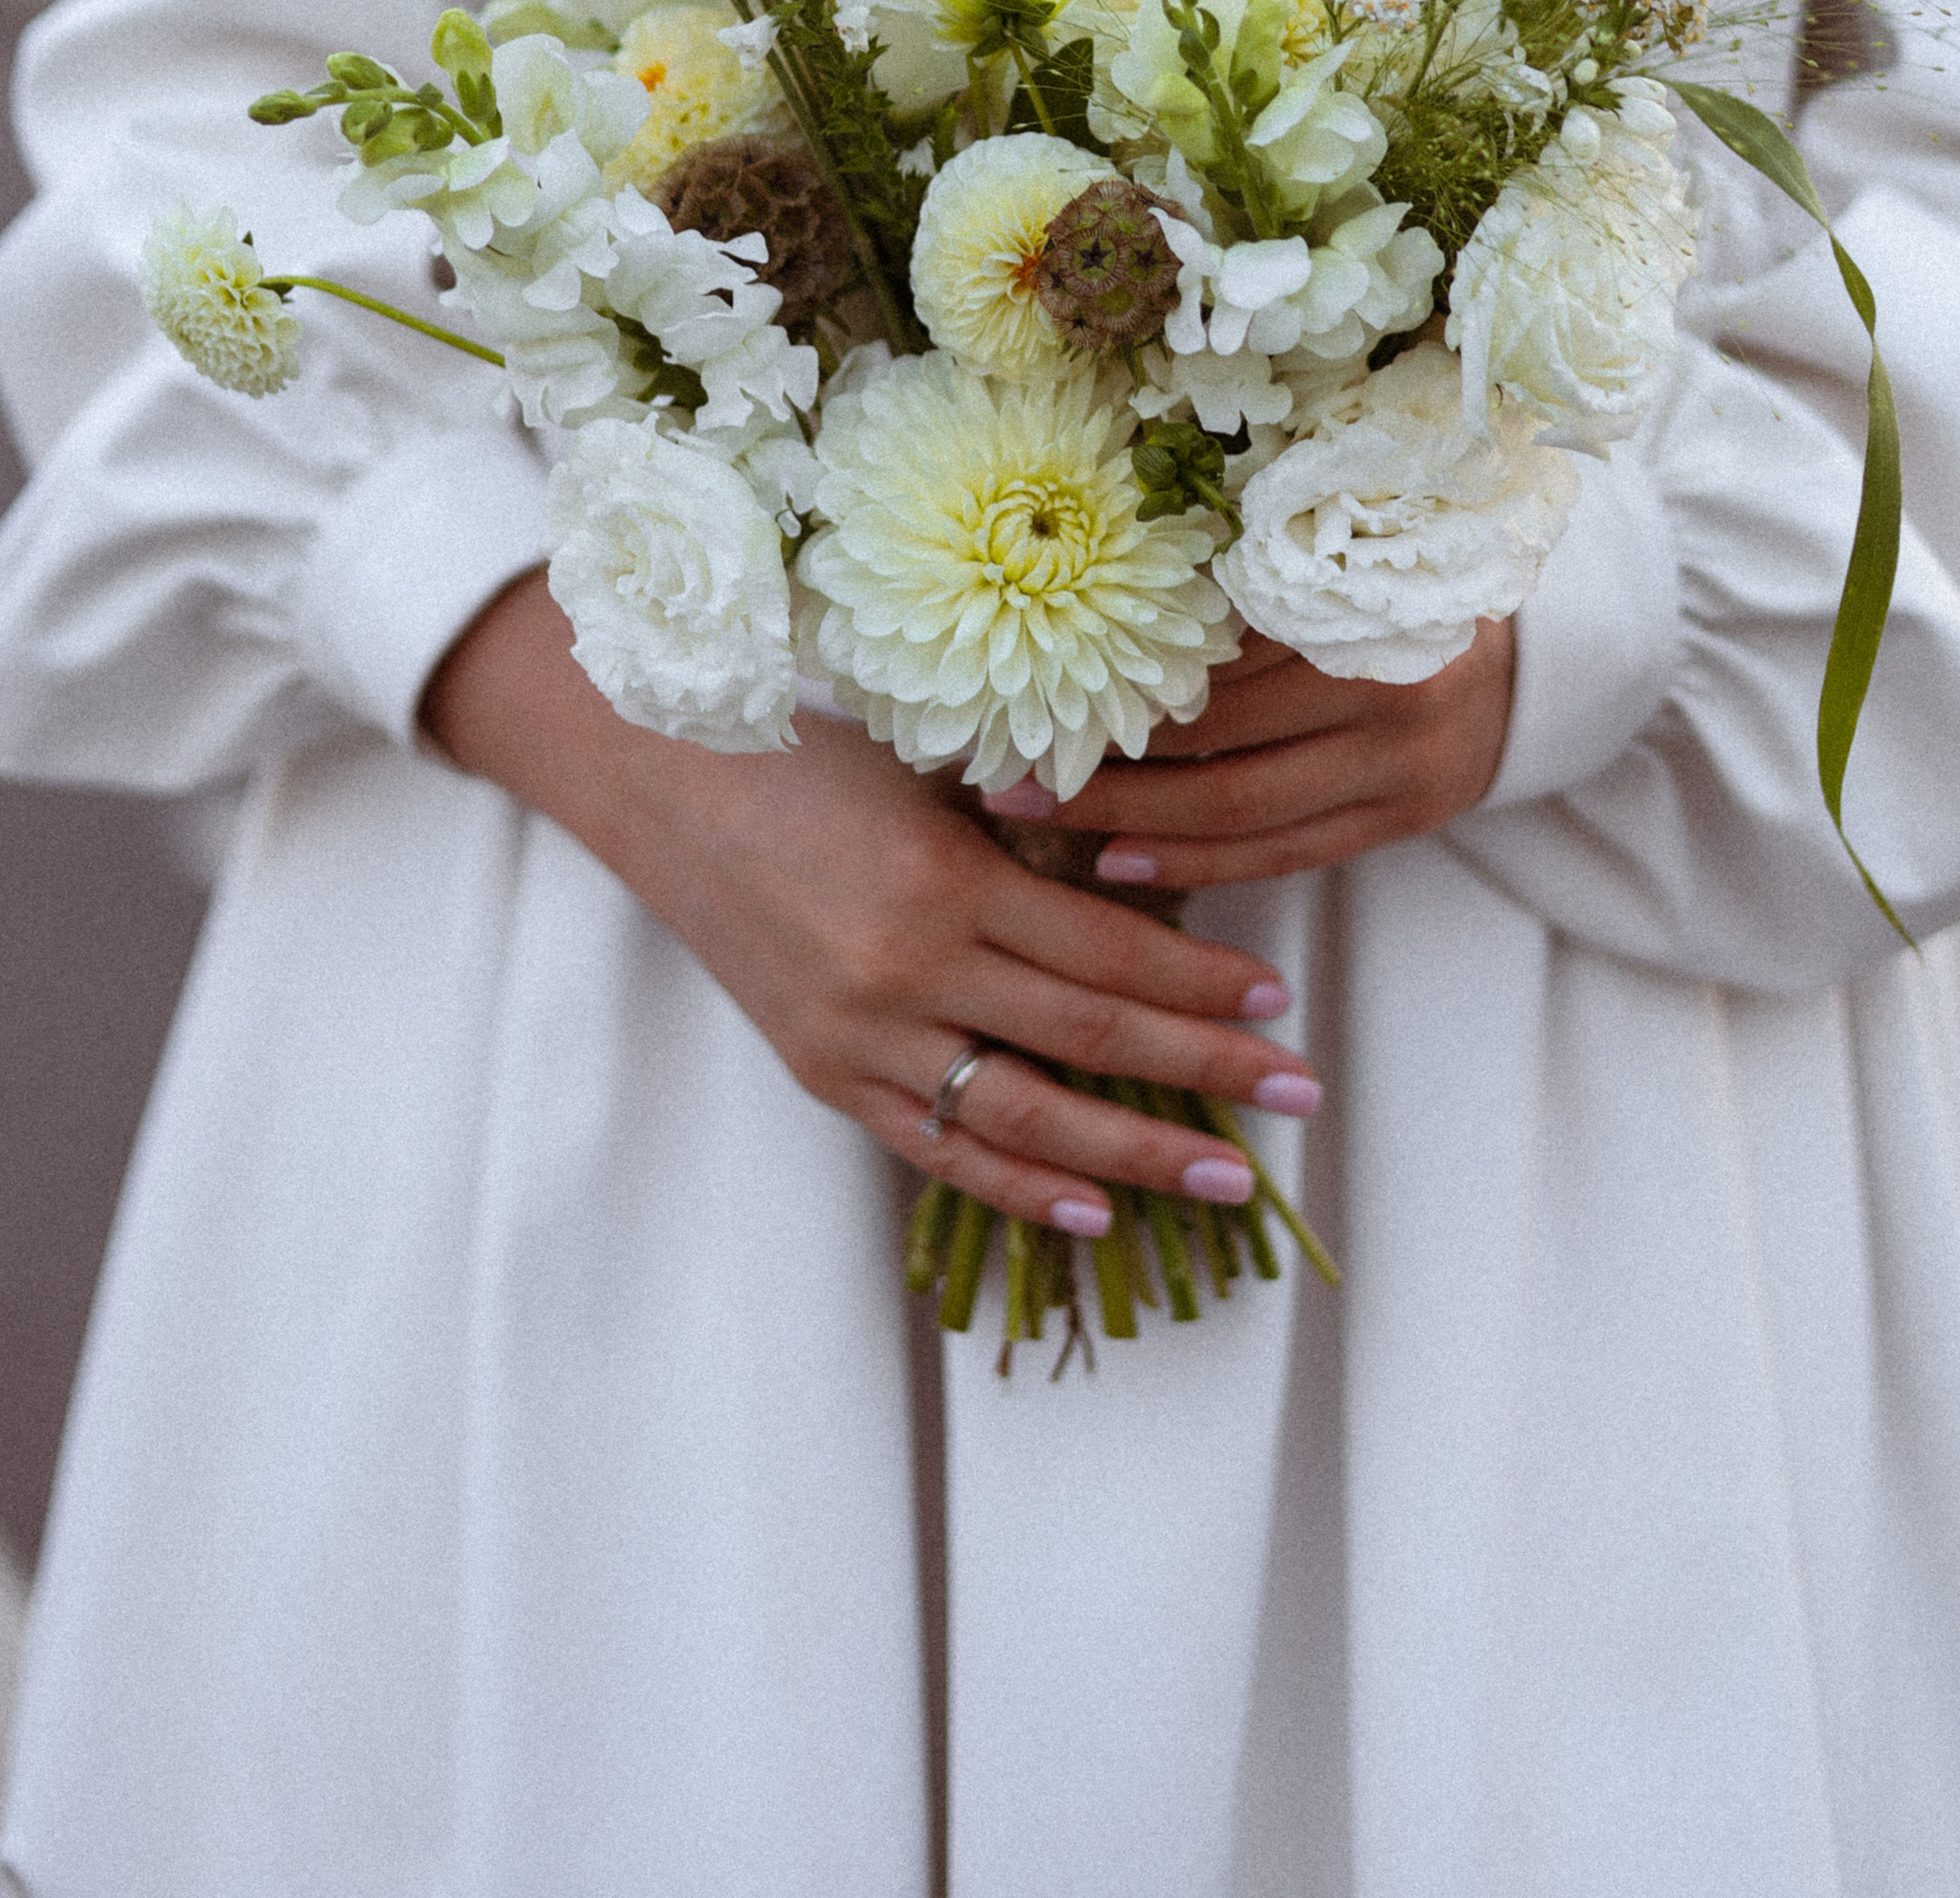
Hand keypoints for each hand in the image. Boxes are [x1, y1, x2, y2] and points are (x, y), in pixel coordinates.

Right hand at [422, 572, 1325, 1235]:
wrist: (659, 779)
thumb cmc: (809, 749)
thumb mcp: (933, 767)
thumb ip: (1030, 825)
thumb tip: (1153, 867)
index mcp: (946, 879)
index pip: (1110, 952)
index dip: (1204, 987)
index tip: (1280, 1007)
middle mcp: (907, 969)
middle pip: (1089, 1039)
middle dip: (1206, 1074)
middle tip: (1300, 1099)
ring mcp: (860, 1033)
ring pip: (1024, 1118)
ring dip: (1134, 1154)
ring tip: (1226, 1177)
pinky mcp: (822, 1071)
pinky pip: (934, 1149)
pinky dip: (1017, 1188)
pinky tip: (1091, 1209)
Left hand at [1010, 618, 1514, 892]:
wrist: (1528, 659)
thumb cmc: (1397, 584)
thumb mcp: (1331, 554)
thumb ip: (1236, 571)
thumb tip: (1082, 591)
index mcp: (1358, 601)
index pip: (1214, 645)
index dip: (1114, 663)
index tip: (1024, 675)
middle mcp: (1386, 687)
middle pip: (1219, 732)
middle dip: (1107, 753)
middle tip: (1005, 762)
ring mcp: (1399, 765)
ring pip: (1243, 805)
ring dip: (1134, 817)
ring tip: (1044, 813)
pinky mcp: (1402, 818)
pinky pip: (1284, 853)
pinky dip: (1198, 863)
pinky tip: (1120, 864)